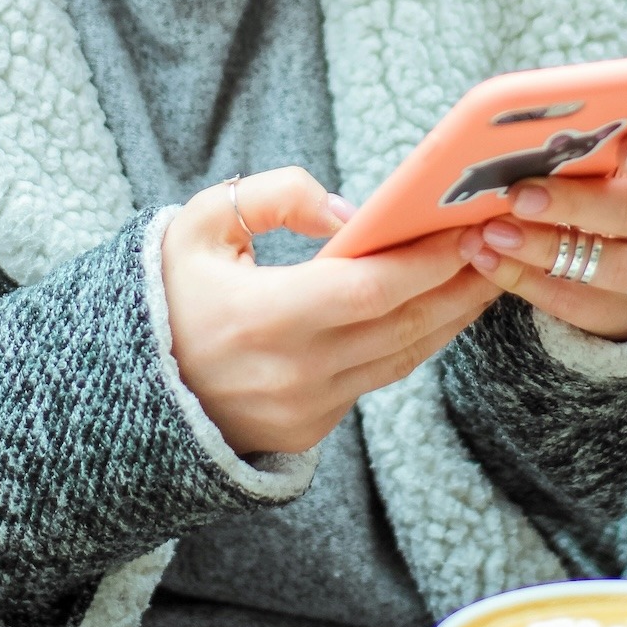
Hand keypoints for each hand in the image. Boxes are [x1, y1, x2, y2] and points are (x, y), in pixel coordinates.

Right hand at [161, 167, 499, 456]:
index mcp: (263, 317)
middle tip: (501, 242)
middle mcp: (293, 372)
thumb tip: (351, 212)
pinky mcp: (311, 429)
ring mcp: (305, 408)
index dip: (428, 260)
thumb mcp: (202, 224)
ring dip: (450, 315)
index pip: (371, 288)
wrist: (124, 388)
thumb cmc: (167, 293)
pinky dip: (414, 341)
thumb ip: (277, 197)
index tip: (468, 227)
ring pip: (402, 356)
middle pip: (404, 325)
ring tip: (488, 272)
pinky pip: (378, 378)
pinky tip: (438, 309)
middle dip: (460, 283)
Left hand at [456, 113, 626, 341]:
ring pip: (614, 266)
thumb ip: (579, 138)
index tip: (625, 150)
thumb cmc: (605, 177)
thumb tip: (518, 123)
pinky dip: (526, 280)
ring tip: (493, 233)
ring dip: (546, 248)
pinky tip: (487, 259)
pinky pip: (580, 303)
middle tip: (520, 196)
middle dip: (576, 204)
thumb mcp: (605, 152)